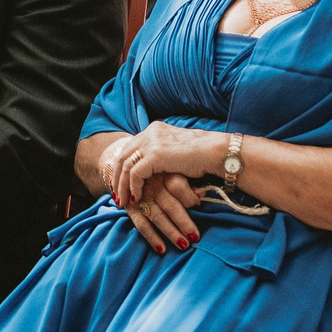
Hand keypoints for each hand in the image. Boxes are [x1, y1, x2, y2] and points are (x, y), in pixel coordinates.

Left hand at [102, 120, 220, 204]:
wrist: (215, 152)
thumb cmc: (202, 155)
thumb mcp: (177, 150)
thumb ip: (162, 154)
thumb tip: (153, 169)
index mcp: (155, 129)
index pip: (131, 147)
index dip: (123, 166)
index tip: (120, 182)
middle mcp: (150, 132)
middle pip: (124, 155)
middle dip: (117, 177)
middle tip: (116, 194)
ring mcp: (151, 142)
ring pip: (125, 165)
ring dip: (122, 185)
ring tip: (122, 201)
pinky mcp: (154, 154)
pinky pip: (135, 174)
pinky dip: (133, 187)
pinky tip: (136, 199)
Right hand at [121, 174, 204, 253]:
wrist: (129, 172)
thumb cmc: (159, 173)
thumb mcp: (173, 171)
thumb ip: (188, 183)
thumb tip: (202, 195)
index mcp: (164, 173)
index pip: (177, 185)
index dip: (189, 198)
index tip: (199, 206)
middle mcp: (151, 184)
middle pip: (169, 204)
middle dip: (183, 222)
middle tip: (195, 236)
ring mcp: (140, 197)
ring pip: (157, 216)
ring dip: (170, 232)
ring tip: (184, 245)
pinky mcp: (130, 208)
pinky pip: (141, 224)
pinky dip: (151, 237)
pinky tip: (162, 249)